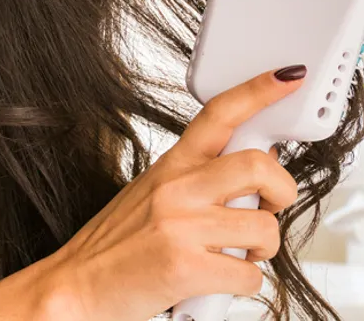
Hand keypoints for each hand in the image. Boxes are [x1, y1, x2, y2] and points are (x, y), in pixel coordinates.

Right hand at [36, 66, 304, 320]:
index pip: (219, 114)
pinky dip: (241, 284)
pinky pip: (250, 276)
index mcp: (170, 166)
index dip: (259, 90)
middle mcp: (176, 188)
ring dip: (261, 251)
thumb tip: (253, 170)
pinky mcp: (186, 266)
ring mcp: (181, 225)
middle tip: (269, 207)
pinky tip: (215, 281)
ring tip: (235, 255)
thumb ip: (198, 180)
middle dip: (282, 191)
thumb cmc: (115, 246)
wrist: (76, 286)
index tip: (288, 77)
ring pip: (264, 228)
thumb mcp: (151, 195)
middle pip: (259, 165)